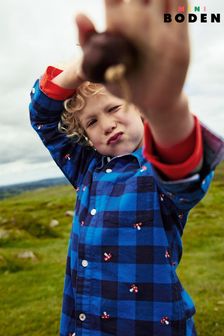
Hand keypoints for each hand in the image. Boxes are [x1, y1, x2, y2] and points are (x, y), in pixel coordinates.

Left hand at [76, 0, 189, 114]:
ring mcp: (160, 26)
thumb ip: (88, 41)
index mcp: (119, 22)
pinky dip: (178, 0)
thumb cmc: (123, 84)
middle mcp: (140, 19)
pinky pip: (181, 12)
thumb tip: (78, 13)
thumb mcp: (100, 67)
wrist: (150, 103)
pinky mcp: (179, 38)